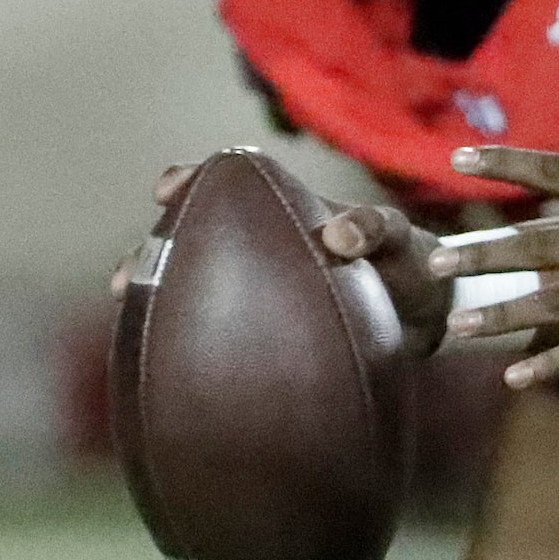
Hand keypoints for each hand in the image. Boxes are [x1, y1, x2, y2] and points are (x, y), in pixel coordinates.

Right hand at [111, 161, 450, 357]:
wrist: (430, 318)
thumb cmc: (410, 262)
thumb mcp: (397, 237)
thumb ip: (373, 227)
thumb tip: (337, 236)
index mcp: (289, 211)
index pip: (230, 186)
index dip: (192, 181)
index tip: (166, 189)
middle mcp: (265, 248)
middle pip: (193, 244)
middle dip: (153, 256)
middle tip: (128, 278)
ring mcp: (264, 291)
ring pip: (197, 292)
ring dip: (163, 304)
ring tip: (134, 328)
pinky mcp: (271, 332)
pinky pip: (226, 336)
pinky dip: (195, 348)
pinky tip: (167, 378)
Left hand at [435, 97, 558, 388]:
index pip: (557, 170)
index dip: (507, 163)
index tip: (460, 159)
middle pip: (538, 243)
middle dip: (483, 252)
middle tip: (434, 262)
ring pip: (553, 299)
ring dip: (502, 314)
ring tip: (458, 328)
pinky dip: (552, 364)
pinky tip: (515, 378)